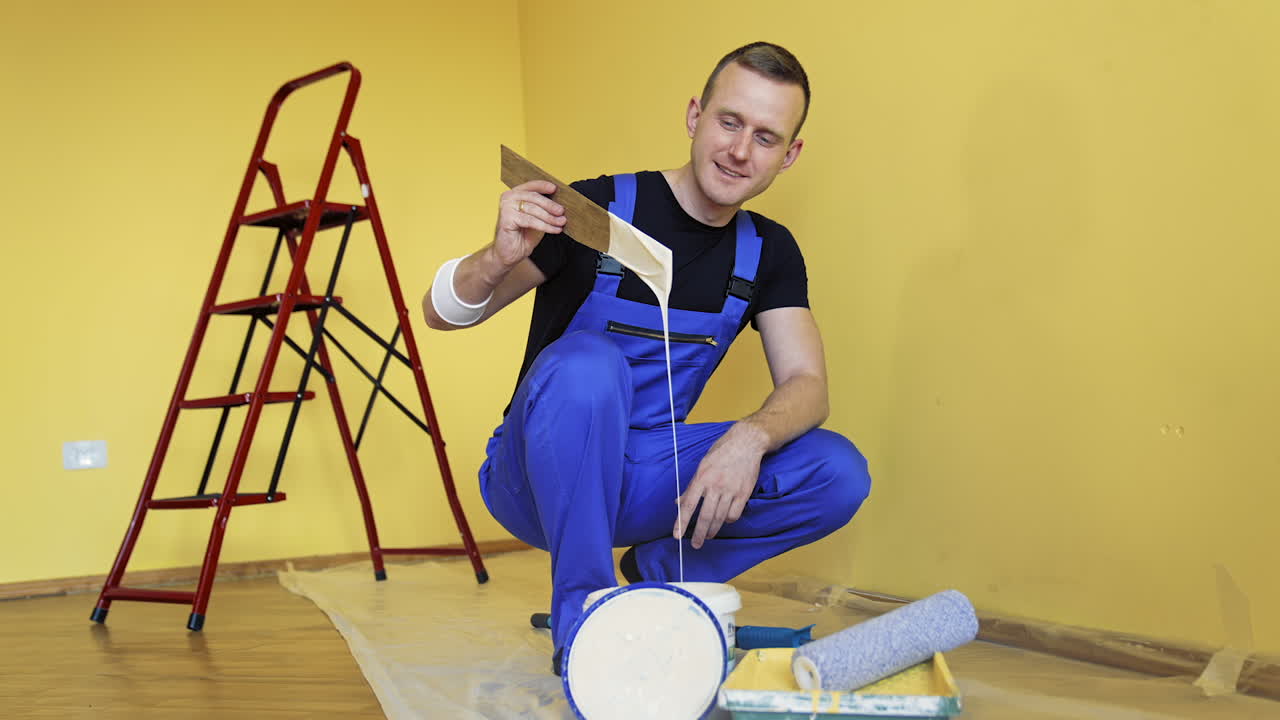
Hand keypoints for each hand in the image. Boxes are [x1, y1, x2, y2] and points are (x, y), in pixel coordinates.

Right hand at [493, 180, 566, 267]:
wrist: (510, 254)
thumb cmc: (522, 236)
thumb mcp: (537, 219)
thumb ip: (543, 209)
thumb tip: (560, 204)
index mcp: (515, 195)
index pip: (530, 186)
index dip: (543, 186)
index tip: (555, 188)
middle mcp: (508, 198)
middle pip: (533, 197)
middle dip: (550, 205)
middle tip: (562, 211)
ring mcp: (506, 208)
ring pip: (533, 209)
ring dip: (549, 217)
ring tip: (561, 222)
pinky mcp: (506, 219)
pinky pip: (530, 220)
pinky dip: (545, 226)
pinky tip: (554, 229)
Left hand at [675, 423, 767, 548]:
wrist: (746, 443)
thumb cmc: (721, 453)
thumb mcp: (702, 465)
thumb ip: (691, 486)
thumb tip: (678, 502)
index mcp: (701, 478)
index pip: (688, 505)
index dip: (681, 522)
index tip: (676, 535)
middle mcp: (715, 485)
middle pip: (705, 516)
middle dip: (699, 534)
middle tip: (695, 545)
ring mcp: (731, 490)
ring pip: (720, 518)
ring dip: (713, 531)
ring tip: (708, 536)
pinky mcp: (744, 493)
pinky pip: (734, 514)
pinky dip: (728, 521)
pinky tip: (724, 520)